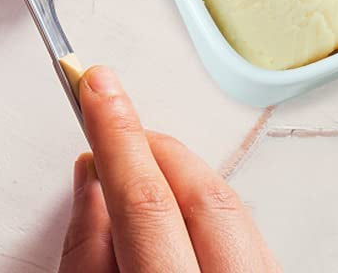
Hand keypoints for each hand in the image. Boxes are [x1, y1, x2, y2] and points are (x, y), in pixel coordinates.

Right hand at [59, 67, 279, 272]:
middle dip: (150, 148)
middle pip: (200, 192)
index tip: (96, 86)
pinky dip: (207, 206)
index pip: (146, 201)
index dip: (116, 135)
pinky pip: (248, 228)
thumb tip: (92, 176)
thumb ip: (88, 251)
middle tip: (107, 124)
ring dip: (179, 176)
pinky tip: (175, 210)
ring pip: (230, 202)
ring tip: (135, 175)